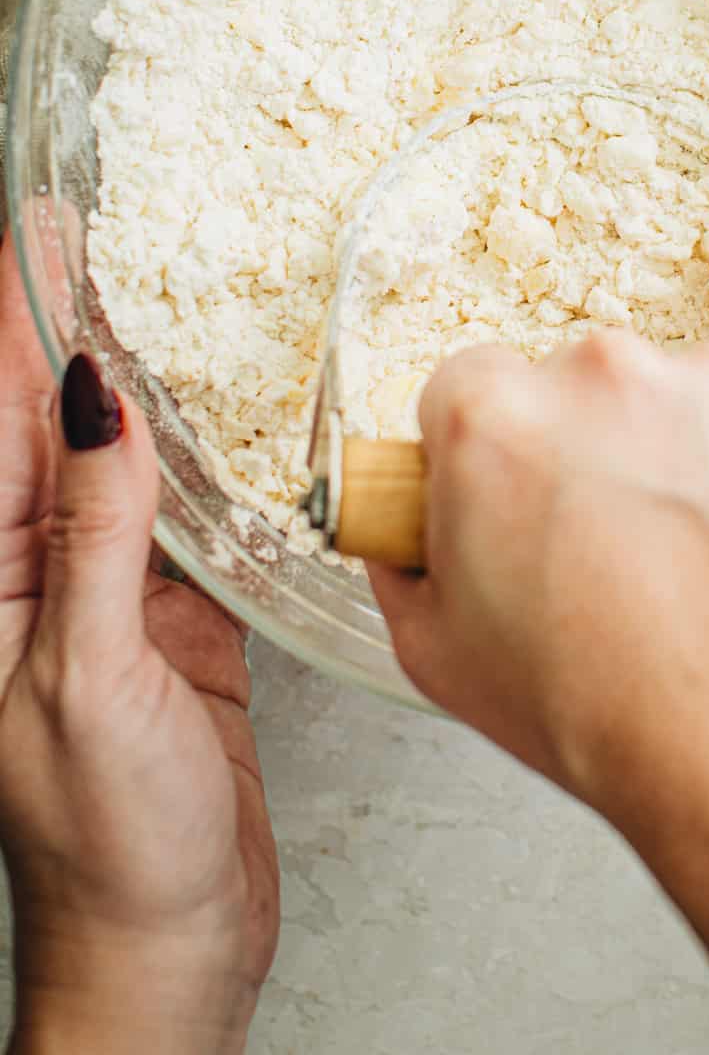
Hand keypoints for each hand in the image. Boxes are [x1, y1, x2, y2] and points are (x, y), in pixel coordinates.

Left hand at [0, 234, 278, 1054]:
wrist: (168, 946)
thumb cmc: (107, 845)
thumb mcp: (86, 674)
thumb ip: (95, 529)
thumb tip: (92, 398)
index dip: (15, 312)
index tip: (45, 224)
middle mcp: (39, 569)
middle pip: (50, 416)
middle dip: (72, 316)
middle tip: (106, 224)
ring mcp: (108, 587)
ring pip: (122, 452)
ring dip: (140, 371)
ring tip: (167, 282)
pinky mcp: (175, 612)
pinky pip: (187, 508)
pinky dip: (205, 450)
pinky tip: (225, 402)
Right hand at [369, 335, 708, 1054]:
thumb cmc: (610, 717)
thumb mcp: (442, 658)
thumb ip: (410, 567)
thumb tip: (417, 538)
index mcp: (497, 418)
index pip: (466, 388)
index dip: (487, 454)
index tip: (514, 499)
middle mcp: (605, 372)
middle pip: (580, 387)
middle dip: (590, 451)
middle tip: (616, 551)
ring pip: (681, 400)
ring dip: (682, 458)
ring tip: (703, 566)